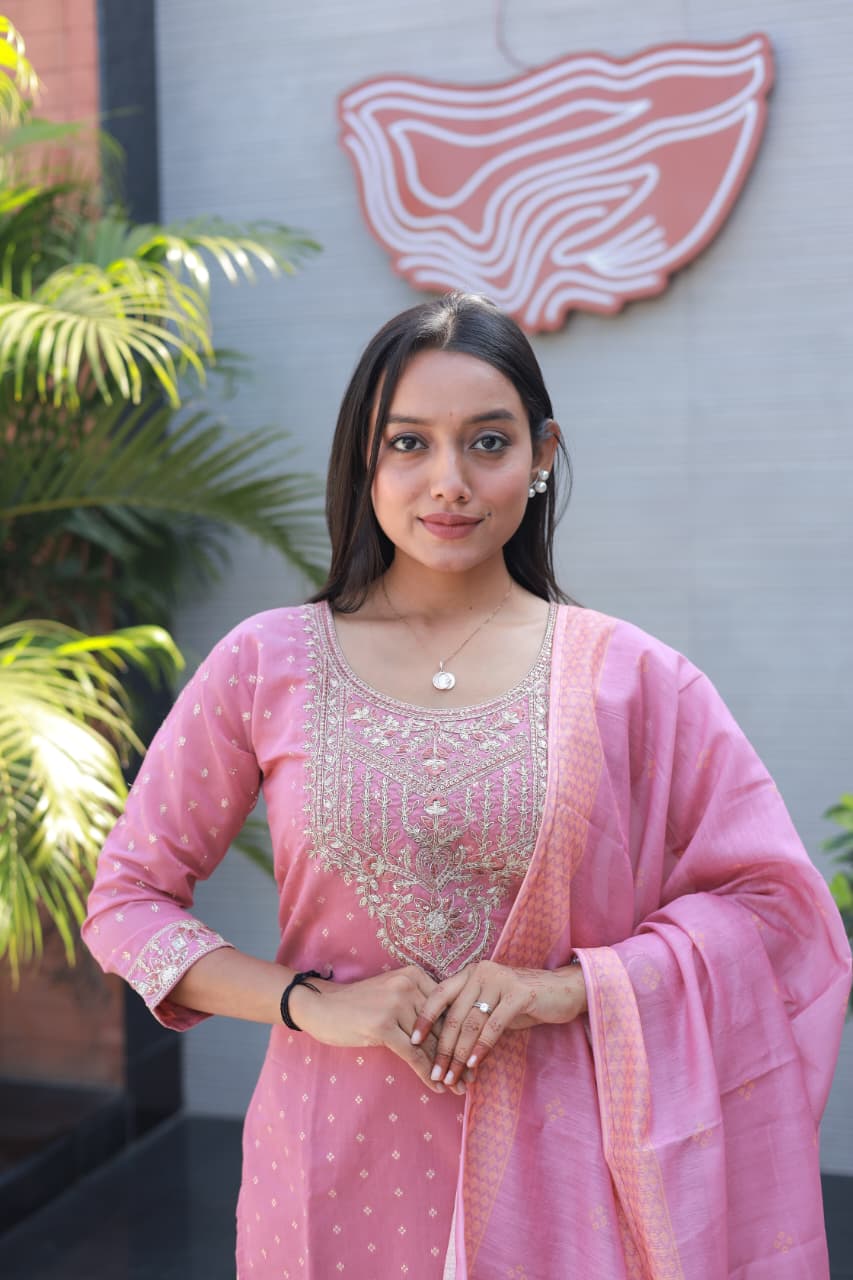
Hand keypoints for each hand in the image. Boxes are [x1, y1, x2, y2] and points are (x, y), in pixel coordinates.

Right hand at [291, 965, 460, 1094]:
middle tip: (472, 1077)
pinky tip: (436, 1088)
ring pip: (429, 1043)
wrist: (321, 1006)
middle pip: (441, 1026)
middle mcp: (408, 985)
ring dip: (446, 1069)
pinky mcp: (383, 1025)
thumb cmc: (358, 1004)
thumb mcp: (392, 995)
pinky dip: (426, 1073)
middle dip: (458, 1055)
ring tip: (459, 1088)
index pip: (446, 1008)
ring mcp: (395, 1004)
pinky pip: (413, 1055)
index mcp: (415, 975)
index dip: (462, 1034)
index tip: (474, 1054)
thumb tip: (449, 1034)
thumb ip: (418, 1007)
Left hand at [410, 960, 586, 1086]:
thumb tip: (445, 1047)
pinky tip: (474, 1064)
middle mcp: (480, 972)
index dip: (424, 1019)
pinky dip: (482, 1047)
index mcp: (469, 973)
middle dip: (442, 1048)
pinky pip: (493, 1025)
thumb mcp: (491, 1005)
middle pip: (453, 1015)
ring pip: (471, 1023)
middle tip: (434, 1074)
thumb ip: (470, 1017)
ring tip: (451, 1076)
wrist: (562, 991)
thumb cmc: (522, 1001)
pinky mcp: (517, 994)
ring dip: (459, 1054)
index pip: (438, 995)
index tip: (412, 1043)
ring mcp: (499, 980)